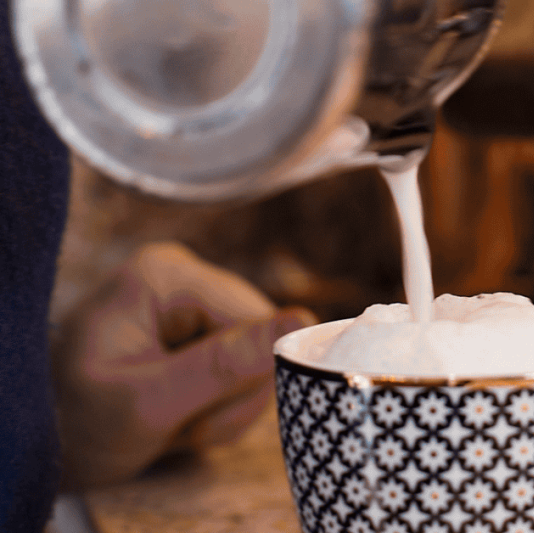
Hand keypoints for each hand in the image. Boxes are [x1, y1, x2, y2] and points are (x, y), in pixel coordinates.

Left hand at [52, 241, 315, 488]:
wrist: (46, 444)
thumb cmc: (78, 424)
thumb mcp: (149, 404)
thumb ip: (225, 364)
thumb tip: (304, 321)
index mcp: (166, 275)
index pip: (255, 322)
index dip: (242, 380)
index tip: (192, 418)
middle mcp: (182, 272)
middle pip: (261, 336)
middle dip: (231, 395)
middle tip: (181, 423)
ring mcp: (190, 297)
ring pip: (258, 355)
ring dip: (227, 404)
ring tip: (176, 420)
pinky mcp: (198, 322)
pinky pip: (244, 362)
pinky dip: (221, 401)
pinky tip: (182, 410)